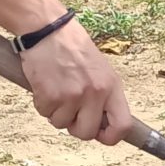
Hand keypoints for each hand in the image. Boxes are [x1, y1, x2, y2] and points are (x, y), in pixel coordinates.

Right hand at [18, 20, 133, 145]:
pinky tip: (44, 84)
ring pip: (62, 124)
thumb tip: (100, 124)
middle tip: (69, 111)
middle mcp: (94, 92)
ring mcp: (72, 95)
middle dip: (75, 126)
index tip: (99, 135)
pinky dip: (42, 103)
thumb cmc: (72, 46)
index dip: (110, 137)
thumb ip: (103, 95)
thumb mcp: (100, 68)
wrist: (47, 28)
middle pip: (87, 133)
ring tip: (56, 88)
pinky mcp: (50, 95)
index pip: (122, 125)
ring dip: (56, 112)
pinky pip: (44, 113)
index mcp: (111, 85)